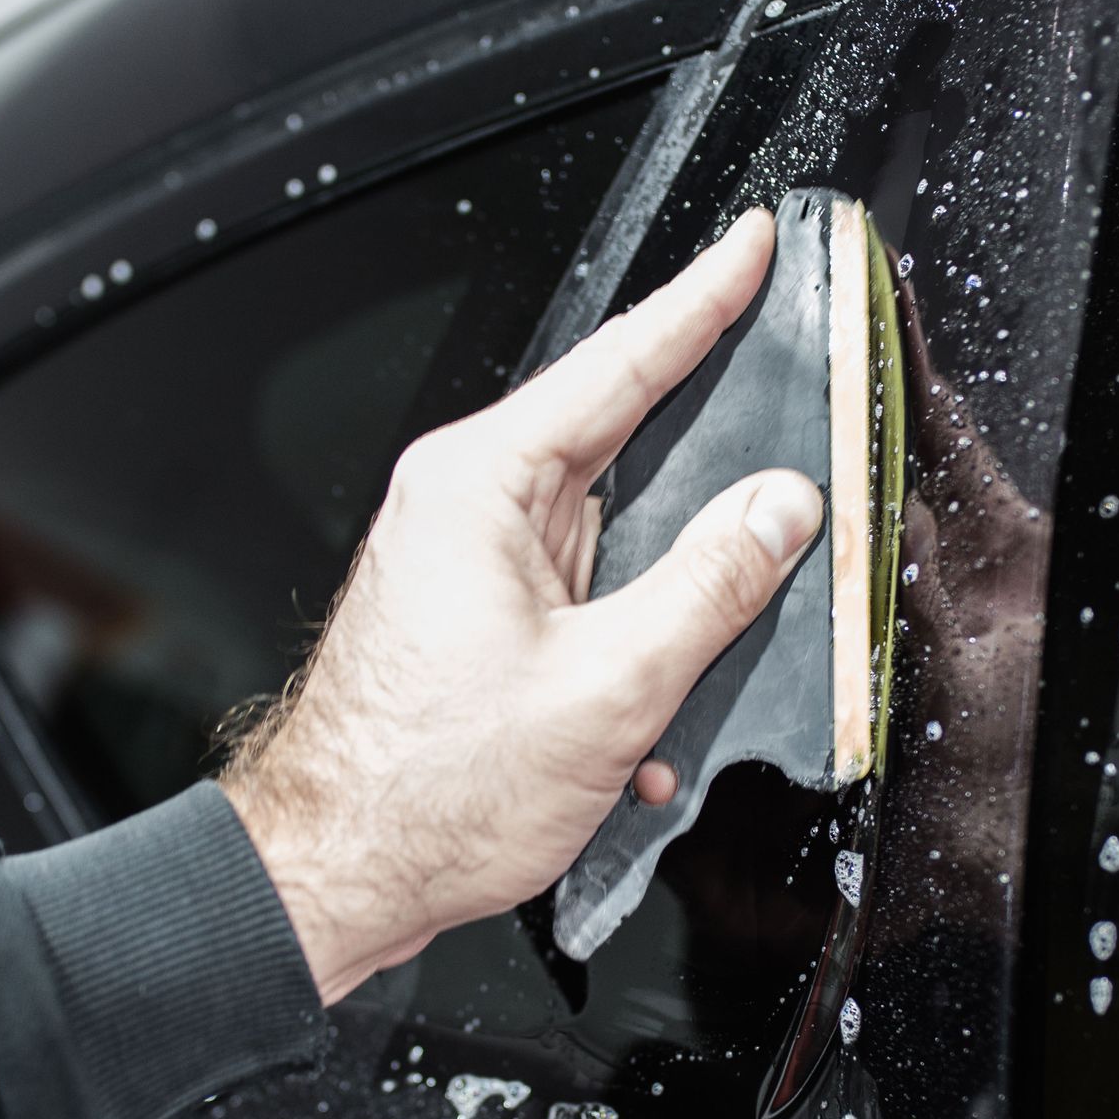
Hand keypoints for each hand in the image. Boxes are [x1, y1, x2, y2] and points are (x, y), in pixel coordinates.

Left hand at [222, 211, 821, 1002]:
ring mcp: (468, 562)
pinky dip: (626, 653)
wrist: (335, 873)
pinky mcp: (476, 620)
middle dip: (707, 454)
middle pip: (620, 441)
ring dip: (663, 596)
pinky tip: (638, 728)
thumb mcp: (607, 686)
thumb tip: (778, 511)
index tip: (749, 245)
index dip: (699, 300)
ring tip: (700, 643)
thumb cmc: (425, 790)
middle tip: (783, 413)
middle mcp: (466, 506)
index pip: (617, 362)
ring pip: (611, 534)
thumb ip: (708, 586)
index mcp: (482, 483)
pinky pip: (584, 602)